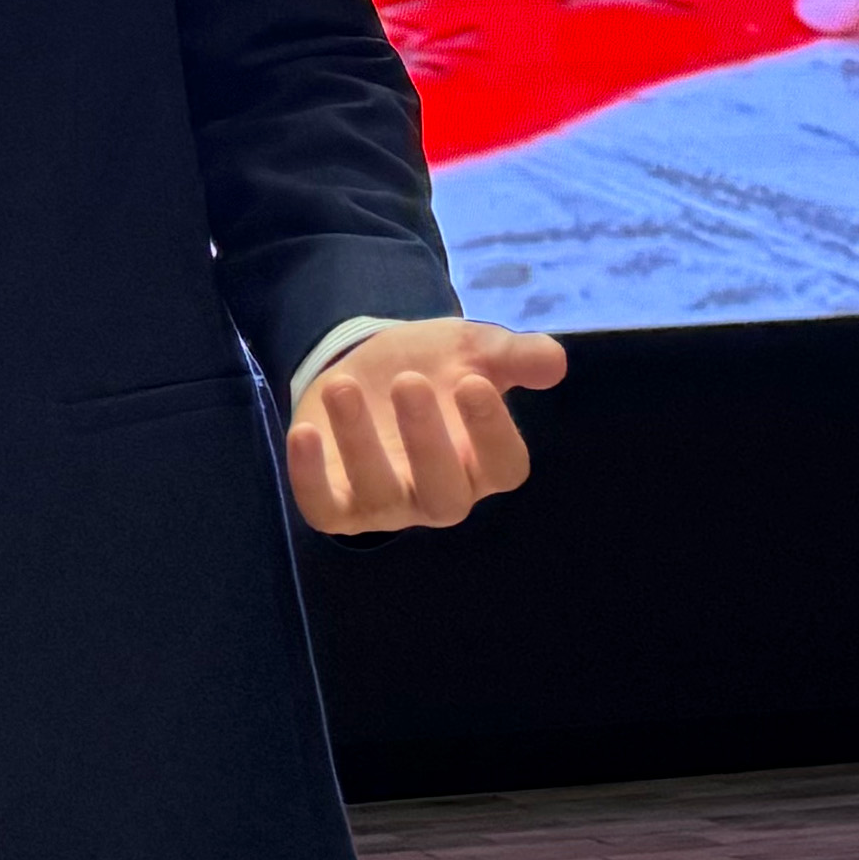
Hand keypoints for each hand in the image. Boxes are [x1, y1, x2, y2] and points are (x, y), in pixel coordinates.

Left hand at [285, 319, 567, 534]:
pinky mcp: (338, 504)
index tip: (472, 382)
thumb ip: (515, 356)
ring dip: (360, 445)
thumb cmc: (435, 365)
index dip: (492, 431)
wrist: (370, 365)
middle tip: (410, 380)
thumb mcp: (475, 349)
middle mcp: (440, 493)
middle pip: (446, 495)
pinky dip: (310, 479)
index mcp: (484, 462)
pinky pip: (325, 510)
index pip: (504, 467)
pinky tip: (304, 432)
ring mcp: (388, 503)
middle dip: (427, 441)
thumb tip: (555, 360)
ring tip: (343, 385)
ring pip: (381, 499)